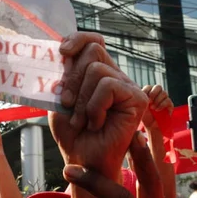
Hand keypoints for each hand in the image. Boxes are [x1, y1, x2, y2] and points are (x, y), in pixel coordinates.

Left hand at [52, 33, 147, 176]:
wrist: (84, 159)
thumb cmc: (72, 133)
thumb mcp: (59, 100)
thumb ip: (62, 75)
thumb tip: (65, 53)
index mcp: (96, 72)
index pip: (92, 41)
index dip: (78, 38)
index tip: (62, 52)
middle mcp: (114, 75)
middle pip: (93, 50)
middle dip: (73, 77)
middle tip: (67, 103)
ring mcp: (127, 86)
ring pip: (97, 69)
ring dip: (82, 99)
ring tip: (82, 120)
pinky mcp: (138, 99)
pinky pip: (108, 86)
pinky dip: (95, 106)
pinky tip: (97, 123)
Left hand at [141, 84, 172, 130]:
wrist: (151, 125)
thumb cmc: (144, 116)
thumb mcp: (140, 106)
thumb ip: (140, 98)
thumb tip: (139, 92)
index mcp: (150, 93)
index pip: (149, 87)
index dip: (146, 91)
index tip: (144, 98)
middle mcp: (158, 94)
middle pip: (158, 87)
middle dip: (153, 93)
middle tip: (149, 101)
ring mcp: (164, 99)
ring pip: (164, 93)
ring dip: (157, 100)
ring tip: (152, 108)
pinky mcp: (170, 105)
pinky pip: (168, 100)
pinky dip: (161, 105)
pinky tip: (157, 110)